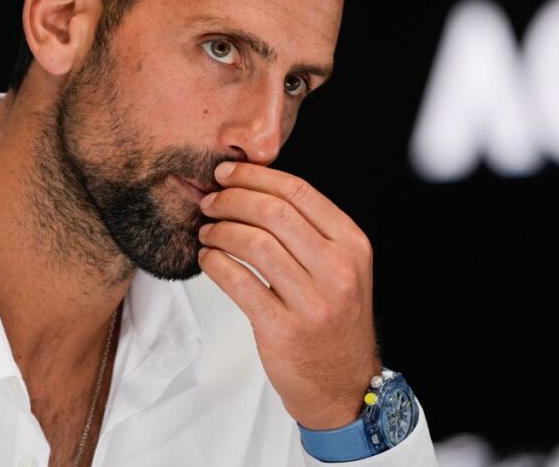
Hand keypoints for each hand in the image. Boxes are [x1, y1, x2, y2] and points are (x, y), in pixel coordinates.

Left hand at [197, 161, 381, 429]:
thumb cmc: (333, 319)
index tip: (228, 174)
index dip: (255, 177)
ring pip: (254, 243)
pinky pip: (239, 282)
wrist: (343, 384)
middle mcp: (337, 270)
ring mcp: (312, 302)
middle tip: (210, 201)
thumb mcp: (341, 268)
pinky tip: (208, 259)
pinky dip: (215, 263)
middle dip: (232, 199)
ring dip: (220, 230)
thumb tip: (253, 188)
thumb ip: (309, 230)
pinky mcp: (283, 329)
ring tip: (207, 232)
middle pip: (273, 212)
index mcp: (352, 245)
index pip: (298, 191)